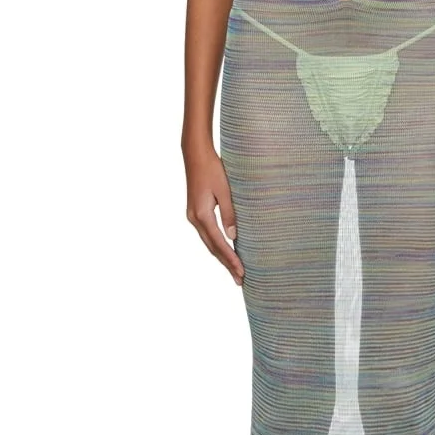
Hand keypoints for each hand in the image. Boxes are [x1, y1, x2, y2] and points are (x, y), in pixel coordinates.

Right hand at [183, 142, 244, 285]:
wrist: (195, 155)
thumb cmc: (213, 169)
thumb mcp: (225, 190)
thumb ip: (229, 213)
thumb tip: (234, 237)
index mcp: (201, 215)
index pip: (219, 243)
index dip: (231, 259)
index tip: (241, 272)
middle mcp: (194, 219)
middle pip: (212, 247)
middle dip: (226, 264)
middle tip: (240, 280)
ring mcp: (193, 216)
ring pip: (209, 243)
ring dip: (221, 257)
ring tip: (234, 270)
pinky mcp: (195, 212)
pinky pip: (207, 235)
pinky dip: (217, 246)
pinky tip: (225, 251)